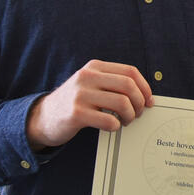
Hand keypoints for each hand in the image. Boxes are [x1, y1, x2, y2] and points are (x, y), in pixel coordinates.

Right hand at [26, 61, 152, 149]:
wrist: (44, 117)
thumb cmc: (75, 102)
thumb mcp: (91, 84)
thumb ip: (113, 84)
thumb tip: (145, 95)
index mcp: (94, 67)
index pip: (130, 72)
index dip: (144, 87)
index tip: (149, 101)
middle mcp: (87, 77)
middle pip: (128, 86)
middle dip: (139, 102)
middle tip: (138, 113)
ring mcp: (80, 94)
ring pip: (122, 103)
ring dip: (130, 116)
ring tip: (125, 121)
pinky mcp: (76, 114)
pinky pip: (109, 121)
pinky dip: (116, 126)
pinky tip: (112, 127)